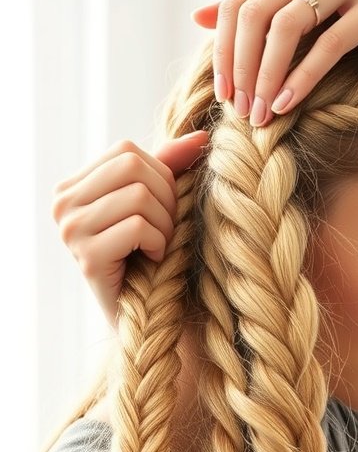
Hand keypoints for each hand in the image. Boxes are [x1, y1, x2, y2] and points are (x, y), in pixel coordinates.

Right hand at [52, 132, 207, 327]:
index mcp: (72, 186)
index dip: (160, 176)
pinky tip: (153, 260)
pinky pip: (138, 227)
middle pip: (133, 169)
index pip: (127, 151)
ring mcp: (70, 232)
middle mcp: (62, 205)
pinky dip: (159, 244)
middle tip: (166, 231)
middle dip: (166, 199)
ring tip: (159, 246)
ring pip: (139, 196)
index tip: (163, 210)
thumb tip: (201, 135)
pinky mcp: (86, 258)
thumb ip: (171, 167)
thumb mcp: (157, 205)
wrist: (145, 316)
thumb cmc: (150, 257)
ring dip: (165, 225)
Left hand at [192, 0, 357, 126]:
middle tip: (239, 113)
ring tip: (262, 116)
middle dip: (240, 70)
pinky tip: (288, 105)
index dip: (222, 52)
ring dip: (266, 78)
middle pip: (254, 16)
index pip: (236, 4)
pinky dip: (303, 78)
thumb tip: (198, 16)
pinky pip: (328, 45)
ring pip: (286, 28)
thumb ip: (256, 5)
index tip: (223, 95)